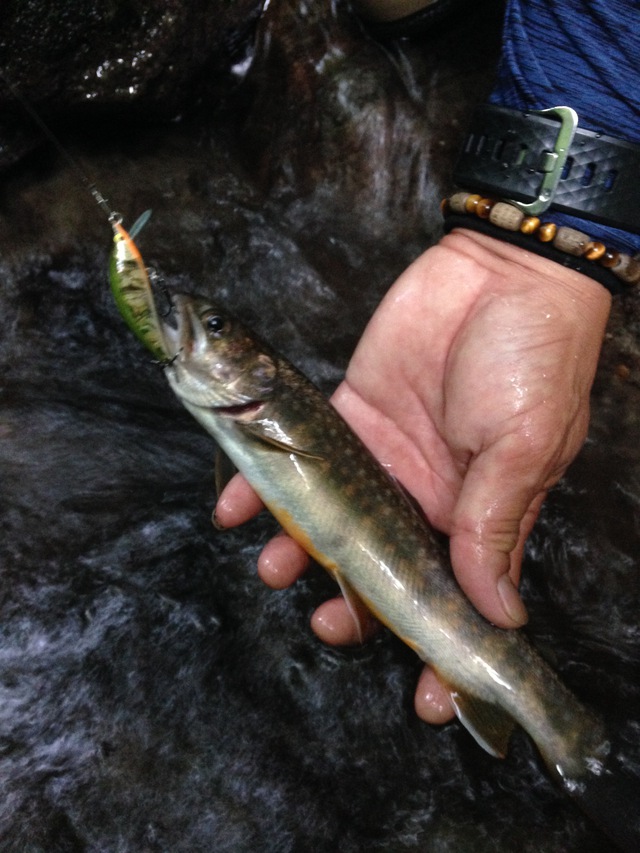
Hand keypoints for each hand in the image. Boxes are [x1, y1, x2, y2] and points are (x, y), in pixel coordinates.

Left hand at [215, 228, 610, 722]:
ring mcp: (380, 458)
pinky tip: (236, 507)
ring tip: (275, 568)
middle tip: (329, 621)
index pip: (457, 598)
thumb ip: (495, 526)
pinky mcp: (346, 413)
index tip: (430, 700)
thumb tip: (497, 613)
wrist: (499, 270)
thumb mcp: (523, 448)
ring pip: (330, 521)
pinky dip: (261, 482)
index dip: (444, 651)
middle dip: (354, 607)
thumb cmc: (533, 359)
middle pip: (382, 569)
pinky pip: (296, 456)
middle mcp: (424, 496)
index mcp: (476, 515)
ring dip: (298, 551)